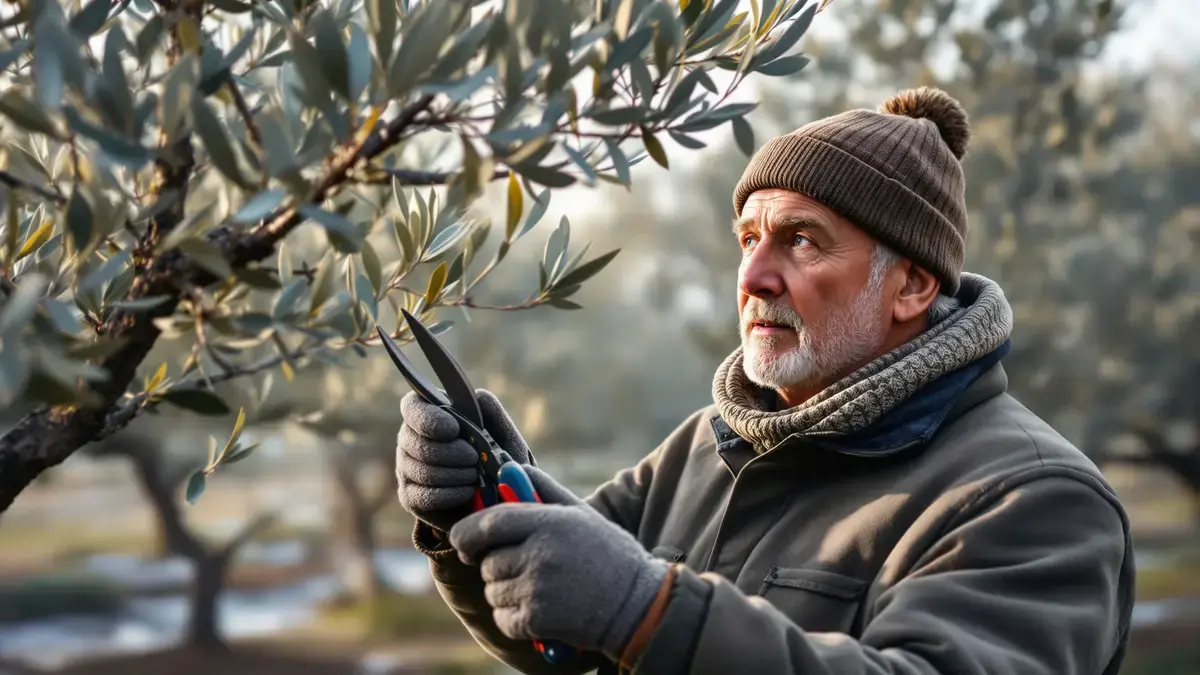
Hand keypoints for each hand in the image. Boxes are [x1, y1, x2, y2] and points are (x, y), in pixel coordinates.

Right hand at [396, 388, 531, 532]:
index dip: (429, 418)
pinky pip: (424, 495)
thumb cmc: (496, 458)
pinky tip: (468, 492)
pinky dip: (451, 494)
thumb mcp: (503, 435)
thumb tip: (477, 396)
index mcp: (428, 414)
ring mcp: (406, 468)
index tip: (454, 429)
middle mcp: (410, 439)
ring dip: (455, 474)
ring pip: (422, 471)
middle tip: (474, 458)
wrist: (495, 497)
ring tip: (476, 475)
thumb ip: (492, 412)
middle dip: (450, 453)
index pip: (412, 407)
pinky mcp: (409, 496)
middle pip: (417, 443)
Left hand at [448, 477, 668, 659]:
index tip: (465, 544)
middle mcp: (540, 554)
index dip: (466, 533)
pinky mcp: (538, 620)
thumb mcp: (580, 513)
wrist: (637, 604)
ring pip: (493, 591)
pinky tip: (540, 611)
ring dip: (506, 594)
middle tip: (525, 569)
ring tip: (539, 589)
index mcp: (549, 523)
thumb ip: (544, 489)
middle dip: (498, 567)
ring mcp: (538, 589)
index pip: (488, 523)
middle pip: (487, 562)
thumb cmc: (608, 554)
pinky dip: (513, 619)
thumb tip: (509, 470)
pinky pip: (503, 619)